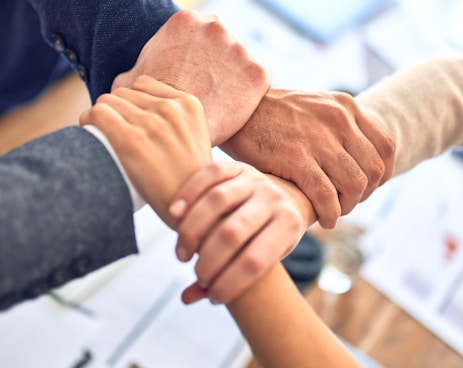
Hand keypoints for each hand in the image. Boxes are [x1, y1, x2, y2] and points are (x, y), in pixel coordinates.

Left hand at [80, 75, 211, 226]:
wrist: (193, 208)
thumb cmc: (190, 179)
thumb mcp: (195, 137)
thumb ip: (175, 118)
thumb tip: (140, 111)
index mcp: (189, 104)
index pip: (144, 84)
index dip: (133, 102)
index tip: (130, 120)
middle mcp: (171, 108)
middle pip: (124, 93)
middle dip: (116, 110)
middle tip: (115, 133)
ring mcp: (151, 123)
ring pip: (107, 101)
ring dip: (101, 116)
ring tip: (104, 136)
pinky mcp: (131, 139)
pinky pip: (97, 114)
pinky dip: (88, 121)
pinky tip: (91, 135)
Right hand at [112, 9, 270, 145]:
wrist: (176, 130)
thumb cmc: (150, 106)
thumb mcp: (130, 81)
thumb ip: (136, 69)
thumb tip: (127, 77)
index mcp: (185, 20)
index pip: (201, 30)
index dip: (200, 52)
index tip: (196, 70)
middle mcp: (216, 27)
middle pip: (224, 41)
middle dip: (219, 60)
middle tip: (209, 85)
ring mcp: (240, 48)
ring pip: (242, 60)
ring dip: (236, 74)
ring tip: (221, 98)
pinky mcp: (258, 72)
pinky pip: (260, 78)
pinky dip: (252, 90)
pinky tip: (236, 104)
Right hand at [169, 161, 307, 304]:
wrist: (285, 197)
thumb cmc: (270, 236)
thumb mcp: (265, 258)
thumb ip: (230, 277)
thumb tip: (188, 297)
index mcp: (289, 225)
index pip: (255, 261)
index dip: (231, 284)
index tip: (215, 297)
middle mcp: (274, 198)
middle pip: (233, 232)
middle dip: (209, 260)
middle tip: (197, 273)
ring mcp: (256, 178)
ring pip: (217, 200)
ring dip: (192, 230)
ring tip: (182, 253)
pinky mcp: (237, 166)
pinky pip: (210, 174)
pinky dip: (188, 193)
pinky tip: (174, 214)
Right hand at [220, 88, 394, 228]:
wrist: (237, 107)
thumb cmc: (274, 113)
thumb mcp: (315, 106)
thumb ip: (338, 125)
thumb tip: (357, 157)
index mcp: (345, 107)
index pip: (386, 146)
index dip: (383, 173)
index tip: (367, 186)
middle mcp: (338, 119)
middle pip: (374, 169)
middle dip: (365, 193)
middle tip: (347, 201)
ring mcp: (318, 138)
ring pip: (355, 185)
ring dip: (348, 206)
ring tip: (334, 211)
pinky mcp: (295, 156)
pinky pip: (326, 195)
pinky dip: (330, 213)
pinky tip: (323, 219)